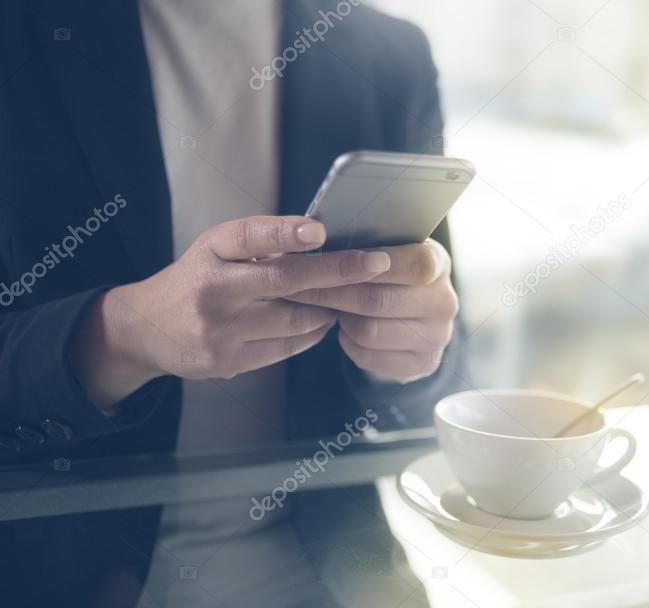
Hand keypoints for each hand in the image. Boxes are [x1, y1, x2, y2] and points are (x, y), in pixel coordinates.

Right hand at [73, 216, 391, 408]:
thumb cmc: (197, 278)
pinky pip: (288, 347)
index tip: (320, 230)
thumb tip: (322, 238)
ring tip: (349, 294)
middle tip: (376, 263)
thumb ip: (261, 244)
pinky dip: (313, 332)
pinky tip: (323, 320)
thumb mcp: (216, 250)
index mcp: (211, 252)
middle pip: (285, 280)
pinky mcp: (229, 361)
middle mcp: (214, 290)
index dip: (285, 232)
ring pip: (296, 318)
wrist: (144, 329)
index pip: (249, 236)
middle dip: (338, 271)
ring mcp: (221, 330)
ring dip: (330, 306)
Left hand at [285, 239, 457, 383]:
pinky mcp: (422, 364)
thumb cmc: (388, 272)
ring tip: (330, 307)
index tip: (328, 260)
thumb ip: (365, 245)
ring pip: (369, 331)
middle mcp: (444, 301)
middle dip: (333, 293)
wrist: (411, 314)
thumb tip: (315, 236)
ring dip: (341, 319)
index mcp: (437, 263)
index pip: (411, 265)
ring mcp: (436, 336)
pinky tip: (347, 329)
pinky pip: (369, 356)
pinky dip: (349, 343)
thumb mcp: (386, 249)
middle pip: (378, 301)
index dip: (368, 265)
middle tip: (300, 286)